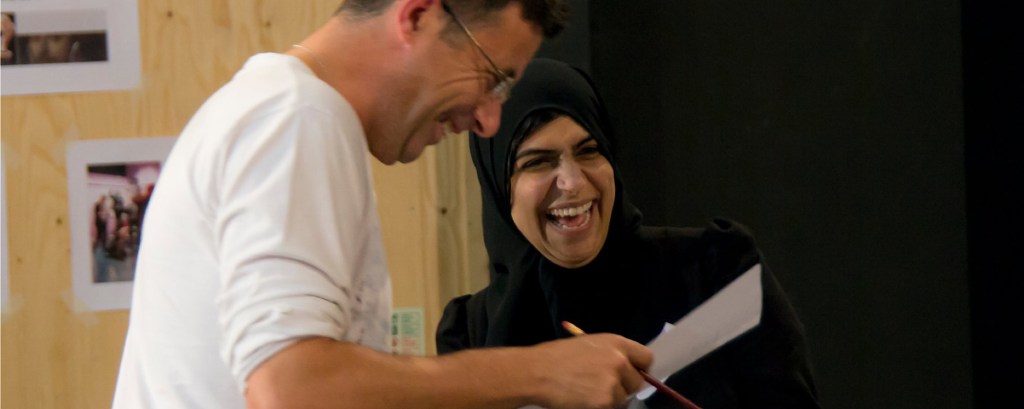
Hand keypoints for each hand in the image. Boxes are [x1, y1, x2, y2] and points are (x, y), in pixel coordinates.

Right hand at [529, 333, 651, 408]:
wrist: (537, 372)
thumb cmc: (556, 356)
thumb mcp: (587, 344)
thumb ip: (609, 354)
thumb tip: (626, 368)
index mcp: (616, 343)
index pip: (646, 358)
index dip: (639, 368)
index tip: (632, 374)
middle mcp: (619, 362)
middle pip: (637, 382)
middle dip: (624, 386)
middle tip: (604, 386)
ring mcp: (613, 383)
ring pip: (622, 399)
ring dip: (609, 398)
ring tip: (586, 391)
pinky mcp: (604, 402)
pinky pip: (609, 408)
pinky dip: (598, 406)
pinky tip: (581, 399)